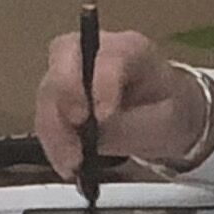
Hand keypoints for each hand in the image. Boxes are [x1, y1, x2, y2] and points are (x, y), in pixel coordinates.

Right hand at [30, 24, 208, 176]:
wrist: (164, 116)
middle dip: (64, 95)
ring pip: (48, 89)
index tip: (103, 116)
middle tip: (76, 129)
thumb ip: (133, 119)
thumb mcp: (167, 118)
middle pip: (64, 57)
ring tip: (72, 164)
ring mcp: (71, 70)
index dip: (102, 82)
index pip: (109, 54)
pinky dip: (52, 142)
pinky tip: (66, 166)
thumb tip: (98, 126)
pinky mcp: (59, 96)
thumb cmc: (168, 110)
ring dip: (54, 129)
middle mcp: (93, 50)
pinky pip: (45, 115)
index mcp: (130, 48)